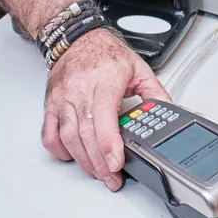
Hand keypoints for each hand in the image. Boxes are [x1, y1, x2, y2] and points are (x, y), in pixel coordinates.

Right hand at [41, 28, 170, 190]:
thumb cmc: (105, 53)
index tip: (116, 162)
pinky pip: (50, 134)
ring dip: (84, 161)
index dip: (109, 143)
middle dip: (100, 162)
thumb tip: (167, 112)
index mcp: (104, 81)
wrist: (77, 38)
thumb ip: (155, 92)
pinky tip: (74, 156)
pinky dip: (60, 151)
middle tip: (113, 178)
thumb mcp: (138, 68)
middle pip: (86, 133)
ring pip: (68, 137)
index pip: (103, 116)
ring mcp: (63, 99)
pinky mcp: (52, 105)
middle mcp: (80, 91)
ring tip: (99, 173)